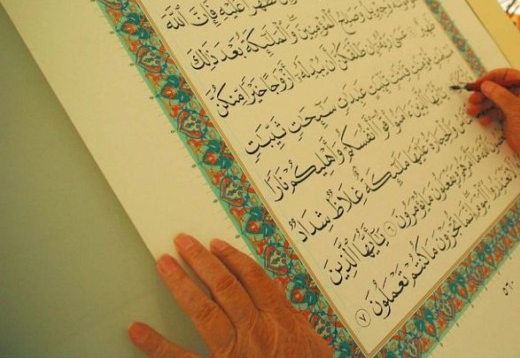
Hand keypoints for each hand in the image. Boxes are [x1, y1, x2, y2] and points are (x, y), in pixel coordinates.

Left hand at [128, 233, 330, 357]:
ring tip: (164, 264)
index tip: (216, 244)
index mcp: (280, 320)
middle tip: (182, 242)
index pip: (254, 279)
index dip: (234, 258)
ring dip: (182, 284)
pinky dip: (157, 345)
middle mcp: (256, 330)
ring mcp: (233, 352)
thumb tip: (280, 300)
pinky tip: (137, 330)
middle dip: (202, 261)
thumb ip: (294, 321)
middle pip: (226, 287)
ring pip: (205, 311)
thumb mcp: (312, 343)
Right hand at [465, 68, 519, 163]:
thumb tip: (485, 85)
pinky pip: (495, 111)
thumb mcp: (515, 108)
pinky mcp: (509, 116)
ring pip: (494, 100)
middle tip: (473, 98)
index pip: (507, 75)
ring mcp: (514, 105)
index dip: (492, 77)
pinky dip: (488, 115)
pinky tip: (483, 120)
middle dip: (484, 93)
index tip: (480, 83)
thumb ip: (499, 95)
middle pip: (498, 88)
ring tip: (473, 111)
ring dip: (483, 105)